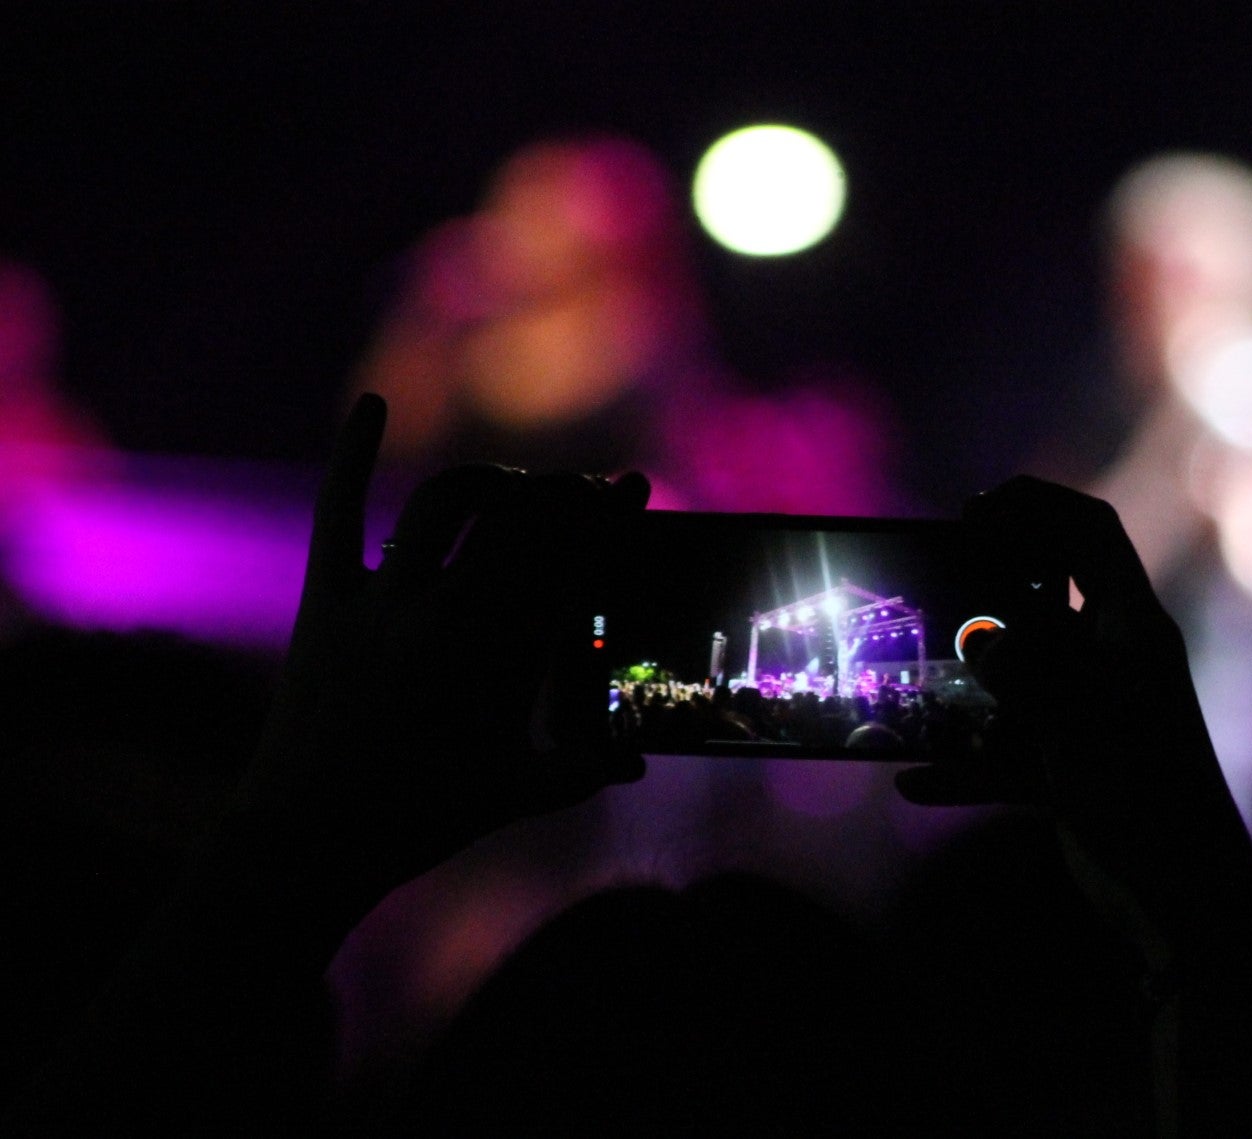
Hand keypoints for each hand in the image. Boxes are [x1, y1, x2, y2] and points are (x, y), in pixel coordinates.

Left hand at [247, 393, 645, 891]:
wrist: (308, 839)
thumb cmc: (419, 821)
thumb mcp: (515, 795)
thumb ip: (584, 768)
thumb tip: (637, 757)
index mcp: (497, 651)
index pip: (569, 558)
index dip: (606, 514)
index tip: (633, 488)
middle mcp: (442, 609)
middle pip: (518, 517)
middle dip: (561, 493)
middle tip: (582, 492)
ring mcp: (380, 598)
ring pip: (447, 502)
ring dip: (491, 483)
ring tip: (513, 489)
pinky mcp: (326, 601)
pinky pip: (340, 513)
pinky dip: (352, 456)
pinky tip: (369, 405)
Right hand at [897, 477, 1251, 963]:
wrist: (1185, 905)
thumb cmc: (1145, 802)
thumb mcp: (1076, 723)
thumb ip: (1028, 669)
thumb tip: (981, 634)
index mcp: (1132, 631)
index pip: (1092, 534)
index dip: (1037, 507)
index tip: (973, 511)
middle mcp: (1114, 665)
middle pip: (1049, 596)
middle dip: (992, 584)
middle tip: (933, 578)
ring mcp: (1093, 719)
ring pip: (1020, 676)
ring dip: (969, 681)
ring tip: (910, 680)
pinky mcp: (1074, 772)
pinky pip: (1008, 752)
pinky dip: (966, 764)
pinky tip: (916, 782)